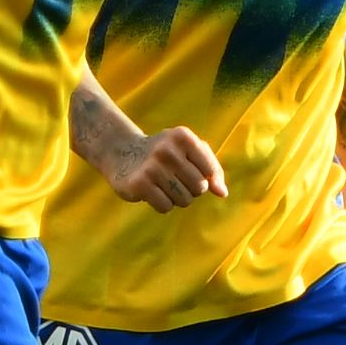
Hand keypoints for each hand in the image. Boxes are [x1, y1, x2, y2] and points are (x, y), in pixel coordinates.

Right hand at [104, 125, 226, 211]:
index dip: (204, 177)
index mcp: (183, 136)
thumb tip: (222, 193)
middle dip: (191, 189)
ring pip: (184, 200)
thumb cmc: (166, 154)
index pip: (210, 170)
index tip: (190, 171)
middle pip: (199, 188)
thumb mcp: (189, 150)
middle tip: (175, 179)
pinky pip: (166, 207)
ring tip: (163, 184)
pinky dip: (162, 204)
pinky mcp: (139, 184)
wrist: (123, 153)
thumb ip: (212, 168)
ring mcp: (152, 167)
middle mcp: (167, 149)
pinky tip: (153, 191)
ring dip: (177, 198)